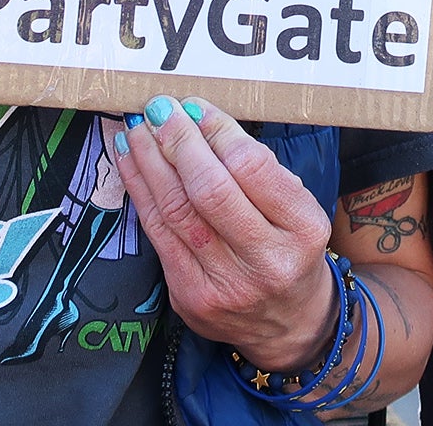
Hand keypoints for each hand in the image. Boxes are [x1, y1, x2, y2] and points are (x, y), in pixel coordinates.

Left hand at [114, 96, 336, 371]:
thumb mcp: (298, 208)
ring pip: (176, 211)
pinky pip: (157, 234)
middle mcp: (266, 261)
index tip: (195, 106)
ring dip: (150, 162)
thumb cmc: (291, 250)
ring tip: (136, 128)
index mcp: (302, 230)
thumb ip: (260, 171)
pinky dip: (140, 192)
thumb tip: (201, 121)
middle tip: (158, 109)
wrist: (288, 325)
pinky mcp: (190, 297)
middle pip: (210, 191)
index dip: (216, 132)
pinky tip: (130, 162)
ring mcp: (225, 285)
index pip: (252, 169)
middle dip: (177, 142)